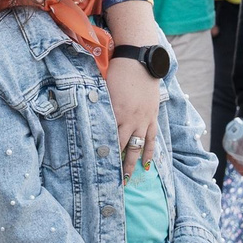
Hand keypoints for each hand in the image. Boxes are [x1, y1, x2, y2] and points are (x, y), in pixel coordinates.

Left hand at [103, 57, 159, 177]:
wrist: (140, 60)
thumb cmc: (117, 71)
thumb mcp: (104, 87)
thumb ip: (99, 104)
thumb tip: (89, 115)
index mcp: (116, 112)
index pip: (108, 137)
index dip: (103, 153)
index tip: (97, 167)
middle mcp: (130, 119)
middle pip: (123, 146)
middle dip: (117, 165)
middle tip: (112, 181)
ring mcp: (143, 119)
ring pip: (138, 146)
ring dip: (132, 163)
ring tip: (128, 179)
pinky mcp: (152, 116)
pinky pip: (152, 138)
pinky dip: (150, 152)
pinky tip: (147, 165)